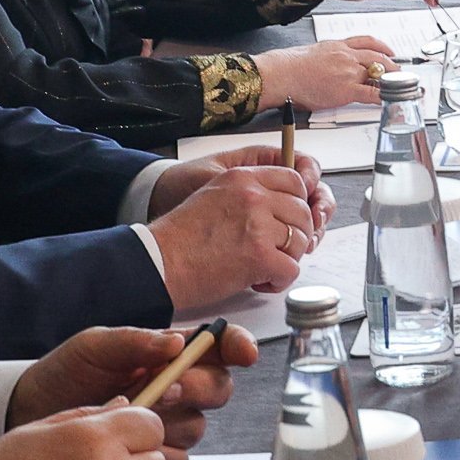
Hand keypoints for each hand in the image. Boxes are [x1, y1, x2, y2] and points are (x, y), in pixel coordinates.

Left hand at [5, 320, 253, 456]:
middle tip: (165, 389)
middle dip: (197, 389)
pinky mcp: (152, 458)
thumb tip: (176, 342)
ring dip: (170, 423)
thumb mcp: (93, 348)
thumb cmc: (62, 376)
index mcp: (166, 357)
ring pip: (197, 429)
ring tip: (130, 418)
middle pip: (218, 390)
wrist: (30, 418)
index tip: (243, 352)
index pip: (217, 348)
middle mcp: (175, 390)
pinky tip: (126, 447)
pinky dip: (153, 454)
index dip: (238, 347)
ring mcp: (166, 426)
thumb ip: (134, 341)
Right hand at [146, 158, 322, 308]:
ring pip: (301, 241)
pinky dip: (279, 281)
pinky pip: (291, 269)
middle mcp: (253, 196)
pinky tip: (260, 282)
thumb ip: (247, 197)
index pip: (294, 181)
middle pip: (302, 212)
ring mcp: (258, 225)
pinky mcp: (259, 256)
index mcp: (241, 178)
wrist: (157, 262)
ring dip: (287, 259)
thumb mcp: (213, 197)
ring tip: (264, 268)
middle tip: (276, 250)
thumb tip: (278, 212)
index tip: (287, 221)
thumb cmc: (179, 238)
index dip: (296, 205)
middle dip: (295, 235)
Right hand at [257, 34, 398, 111]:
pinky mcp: (347, 89)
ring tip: (397, 86)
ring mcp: (348, 72)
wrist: (282, 73)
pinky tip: (389, 99)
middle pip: (377, 57)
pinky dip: (384, 96)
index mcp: (338, 46)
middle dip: (391, 65)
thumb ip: (328, 55)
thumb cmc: (290, 65)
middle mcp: (346, 56)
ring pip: (378, 73)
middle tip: (399, 71)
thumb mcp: (314, 51)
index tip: (389, 51)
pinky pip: (372, 93)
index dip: (382, 47)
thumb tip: (330, 63)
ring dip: (390, 80)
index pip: (366, 42)